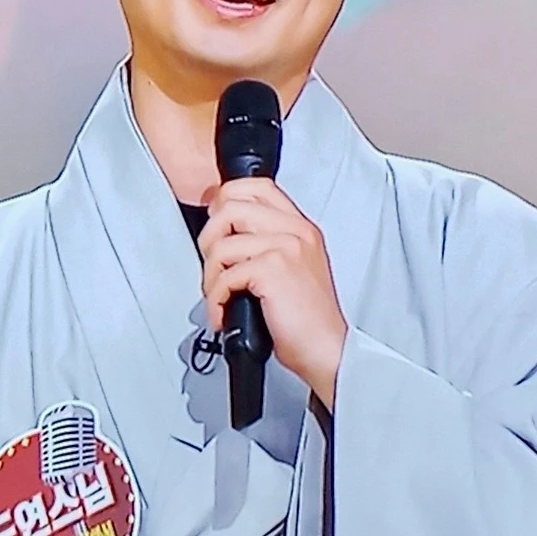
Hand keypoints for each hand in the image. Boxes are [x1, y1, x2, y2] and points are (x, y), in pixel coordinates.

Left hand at [197, 179, 347, 409]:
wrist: (328, 350)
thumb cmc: (308, 317)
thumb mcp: (295, 266)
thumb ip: (267, 242)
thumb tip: (224, 231)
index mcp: (300, 226)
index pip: (256, 185)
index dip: (225, 198)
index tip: (216, 224)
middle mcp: (295, 231)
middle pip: (230, 205)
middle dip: (208, 237)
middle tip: (213, 265)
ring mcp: (286, 248)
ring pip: (221, 244)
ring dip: (210, 276)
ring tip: (219, 296)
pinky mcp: (273, 271)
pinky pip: (225, 276)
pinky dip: (215, 300)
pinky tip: (223, 314)